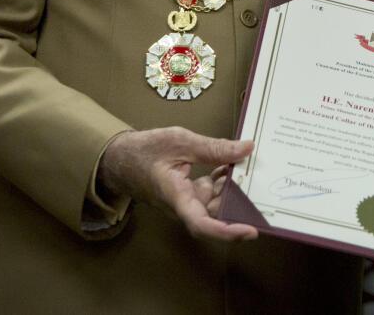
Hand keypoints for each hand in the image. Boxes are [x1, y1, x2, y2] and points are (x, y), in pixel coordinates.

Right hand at [98, 126, 258, 241]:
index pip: (202, 224)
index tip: (250, 231)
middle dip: (238, 198)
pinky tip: (229, 162)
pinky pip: (211, 192)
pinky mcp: (189, 194)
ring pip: (216, 201)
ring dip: (231, 185)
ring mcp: (186, 201)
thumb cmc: (143, 151)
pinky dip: (223, 178)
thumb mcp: (180, 141)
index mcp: (176, 198)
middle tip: (255, 175)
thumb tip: (247, 148)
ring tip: (241, 162)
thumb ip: (214, 147)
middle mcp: (182, 205)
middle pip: (216, 213)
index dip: (227, 232)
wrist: (119, 158)